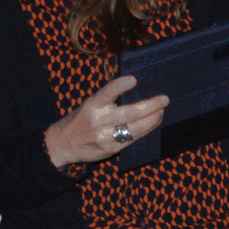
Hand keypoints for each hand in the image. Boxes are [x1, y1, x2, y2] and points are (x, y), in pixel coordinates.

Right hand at [44, 75, 168, 168]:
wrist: (64, 143)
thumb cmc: (83, 118)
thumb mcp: (90, 103)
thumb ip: (109, 99)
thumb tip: (137, 89)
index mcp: (92, 104)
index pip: (107, 92)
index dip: (120, 86)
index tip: (133, 79)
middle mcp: (98, 120)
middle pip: (129, 113)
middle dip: (150, 106)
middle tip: (164, 99)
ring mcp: (104, 137)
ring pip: (135, 128)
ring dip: (153, 119)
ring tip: (161, 111)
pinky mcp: (111, 149)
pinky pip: (133, 138)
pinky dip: (146, 130)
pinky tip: (153, 123)